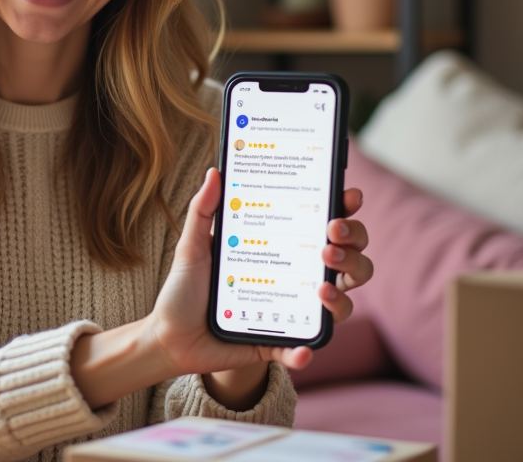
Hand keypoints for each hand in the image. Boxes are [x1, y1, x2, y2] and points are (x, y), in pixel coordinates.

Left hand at [146, 168, 373, 397]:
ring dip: (340, 296)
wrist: (170, 335)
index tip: (348, 196)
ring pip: (341, 304)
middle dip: (352, 247)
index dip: (345, 211)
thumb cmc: (186, 287)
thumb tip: (215, 172)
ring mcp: (292, 312)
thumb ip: (203, 209)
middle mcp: (295, 279)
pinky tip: (302, 348)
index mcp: (281, 249)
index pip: (325, 227)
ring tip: (321, 289)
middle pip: (347, 261)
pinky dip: (306, 350)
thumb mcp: (192, 245)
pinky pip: (303, 349)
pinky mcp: (278, 344)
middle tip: (332, 238)